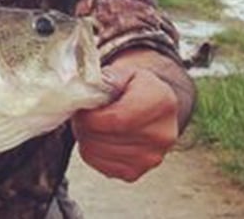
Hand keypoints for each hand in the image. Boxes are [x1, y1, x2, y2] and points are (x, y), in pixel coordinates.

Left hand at [71, 50, 179, 181]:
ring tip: (91, 124)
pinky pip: (101, 166)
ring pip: (99, 152)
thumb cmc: (137, 87)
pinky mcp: (137, 172)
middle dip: (85, 126)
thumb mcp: (127, 71)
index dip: (91, 117)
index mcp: (161, 103)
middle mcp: (161, 134)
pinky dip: (92, 152)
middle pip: (106, 138)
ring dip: (86, 138)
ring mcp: (151, 157)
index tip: (82, 109)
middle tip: (82, 115)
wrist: (154, 105)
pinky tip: (98, 138)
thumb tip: (91, 87)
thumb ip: (110, 77)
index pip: (117, 119)